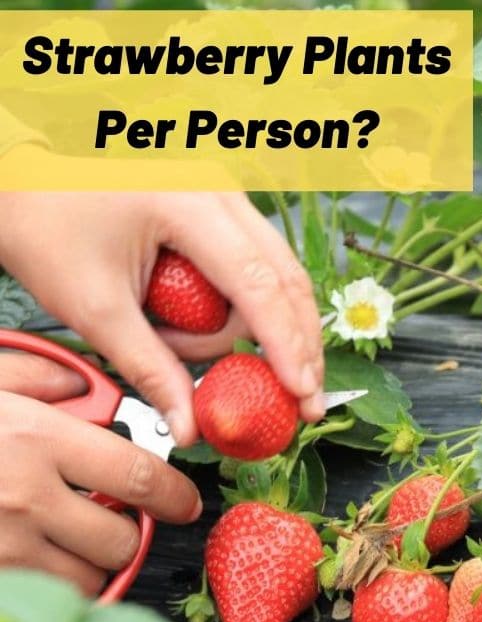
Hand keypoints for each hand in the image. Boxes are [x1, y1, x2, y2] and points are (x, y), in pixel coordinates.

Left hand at [0, 191, 324, 444]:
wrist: (22, 182)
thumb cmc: (46, 229)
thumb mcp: (96, 311)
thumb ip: (151, 371)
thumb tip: (189, 428)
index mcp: (186, 203)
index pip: (259, 284)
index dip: (287, 345)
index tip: (302, 393)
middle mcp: (217, 189)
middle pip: (285, 277)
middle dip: (295, 343)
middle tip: (300, 399)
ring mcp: (220, 193)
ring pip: (271, 273)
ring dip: (249, 327)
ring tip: (180, 347)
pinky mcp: (215, 206)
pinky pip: (250, 264)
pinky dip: (239, 307)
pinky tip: (200, 328)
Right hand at [0, 354, 200, 594]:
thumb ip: (36, 377)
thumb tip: (80, 384)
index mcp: (35, 440)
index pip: (137, 475)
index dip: (174, 494)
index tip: (184, 501)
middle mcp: (26, 498)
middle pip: (122, 539)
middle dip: (128, 532)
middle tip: (110, 516)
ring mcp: (8, 548)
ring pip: (90, 579)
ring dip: (92, 563)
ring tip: (66, 537)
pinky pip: (50, 600)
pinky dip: (56, 586)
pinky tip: (39, 556)